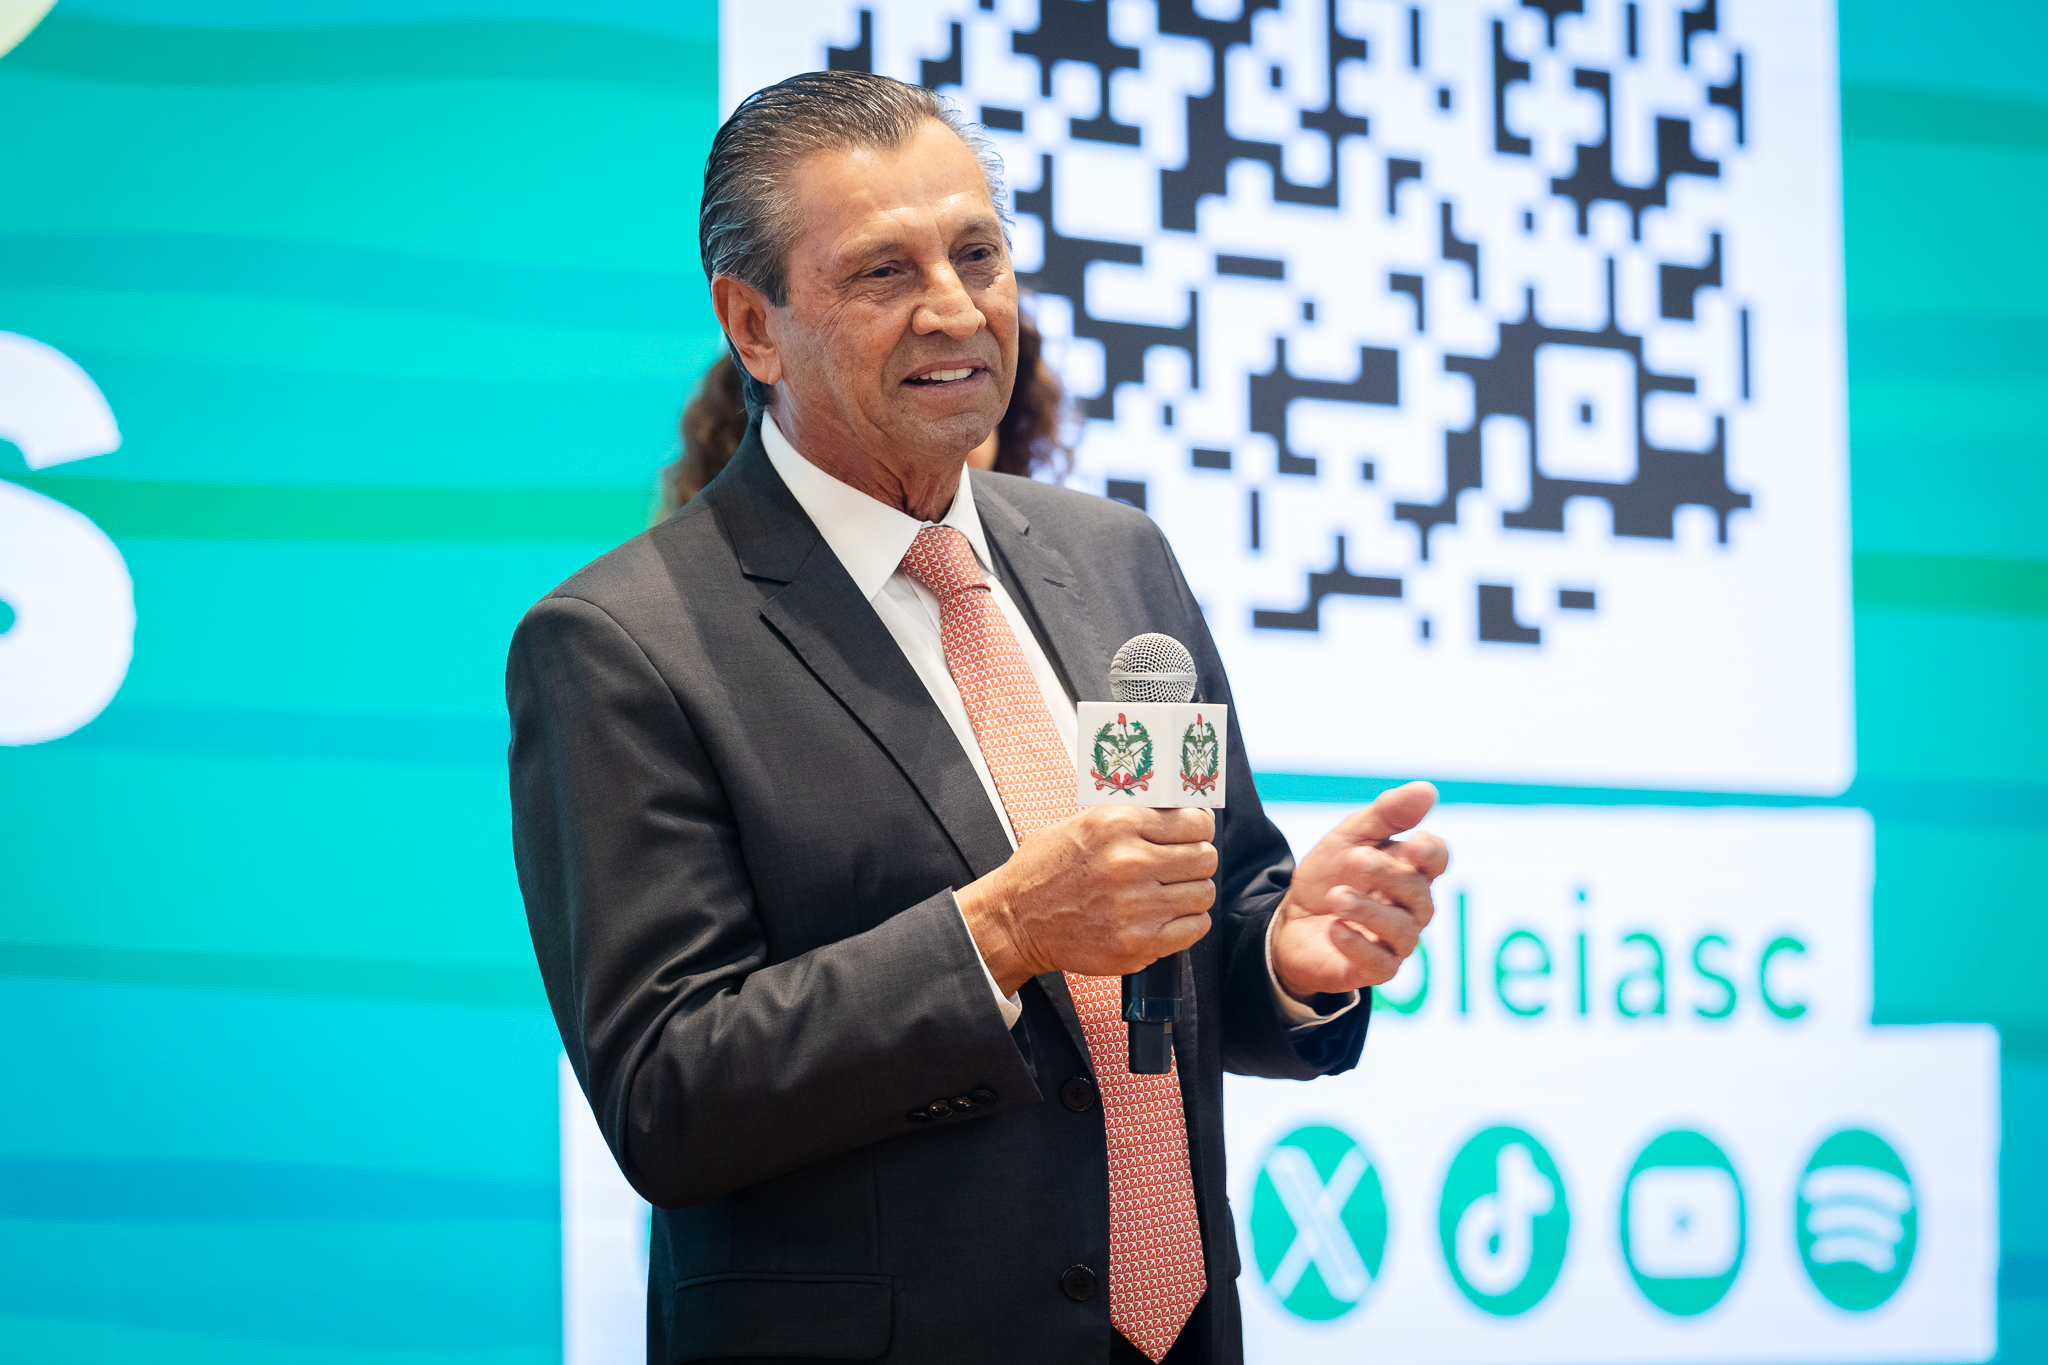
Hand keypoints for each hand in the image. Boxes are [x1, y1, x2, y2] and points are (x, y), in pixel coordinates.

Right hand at [959, 806, 1217, 994]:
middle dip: (1196, 859)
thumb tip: (1183, 810)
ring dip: (1192, 892)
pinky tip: (1166, 915)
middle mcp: (1129, 863)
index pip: (1195, 821)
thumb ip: (1133, 815)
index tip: (1194, 833)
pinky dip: (1187, 922)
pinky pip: (1194, 928)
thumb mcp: (1082, 823)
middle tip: (1180, 864)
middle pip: (1205, 857)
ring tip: (1170, 891)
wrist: (1016, 920)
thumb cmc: (1046, 870)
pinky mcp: (1138, 943)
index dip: (1199, 827)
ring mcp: (1135, 906)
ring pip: (1203, 893)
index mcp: (1116, 824)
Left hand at [1271, 781, 1447, 999]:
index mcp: (1409, 870)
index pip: (1437, 859)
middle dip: (1387, 875)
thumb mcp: (1349, 837)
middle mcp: (1411, 908)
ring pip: (1402, 931)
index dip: (1431, 853)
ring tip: (1337, 896)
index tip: (1413, 846)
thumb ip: (1386, 815)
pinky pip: (1380, 964)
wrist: (1289, 919)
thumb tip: (1427, 790)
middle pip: (1418, 893)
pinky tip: (1335, 928)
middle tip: (1355, 860)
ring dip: (1369, 910)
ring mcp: (1396, 941)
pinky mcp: (1374, 969)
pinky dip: (1357, 945)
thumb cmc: (1329, 875)